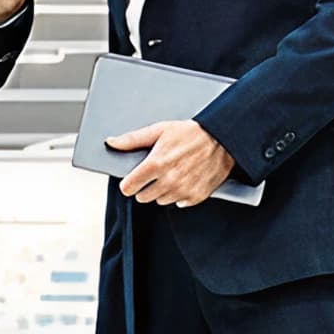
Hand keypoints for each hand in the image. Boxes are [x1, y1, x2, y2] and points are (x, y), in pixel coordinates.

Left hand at [107, 117, 237, 207]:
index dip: (128, 183)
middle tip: (155, 174)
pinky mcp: (196, 196)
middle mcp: (169, 180)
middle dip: (145, 187)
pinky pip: (179, 203)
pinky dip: (180, 194)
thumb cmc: (191, 133)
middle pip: (143, 197)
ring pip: (161, 200)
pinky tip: (185, 180)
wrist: (222, 139)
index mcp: (156, 163)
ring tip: (172, 174)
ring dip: (162, 191)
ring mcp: (183, 190)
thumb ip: (133, 139)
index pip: (129, 187)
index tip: (131, 180)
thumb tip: (111, 142)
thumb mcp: (159, 130)